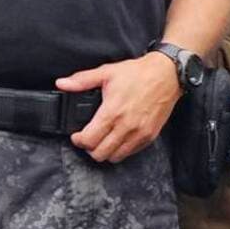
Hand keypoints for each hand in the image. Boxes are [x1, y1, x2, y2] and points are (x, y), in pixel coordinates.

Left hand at [58, 52, 182, 162]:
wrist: (167, 75)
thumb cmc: (138, 73)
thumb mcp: (107, 72)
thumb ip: (82, 80)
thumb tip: (62, 84)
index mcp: (112, 112)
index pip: (89, 140)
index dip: (78, 140)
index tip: (77, 135)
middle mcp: (126, 126)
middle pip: (100, 153)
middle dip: (90, 148)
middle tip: (89, 138)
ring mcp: (139, 133)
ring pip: (115, 157)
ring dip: (105, 152)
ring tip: (103, 141)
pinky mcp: (150, 136)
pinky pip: (130, 153)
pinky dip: (121, 150)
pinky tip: (118, 138)